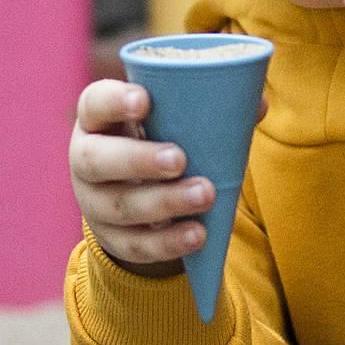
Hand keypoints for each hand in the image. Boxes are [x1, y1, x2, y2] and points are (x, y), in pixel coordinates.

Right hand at [69, 79, 212, 274]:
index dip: (113, 101)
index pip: (93, 104)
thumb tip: (257, 103)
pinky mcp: (113, 239)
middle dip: (138, 160)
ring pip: (120, 206)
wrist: (141, 196)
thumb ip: (210, 110)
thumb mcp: (174, 123)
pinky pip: (136, 244)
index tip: (144, 100)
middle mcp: (86, 160)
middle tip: (179, 159)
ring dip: (164, 202)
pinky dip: (169, 242)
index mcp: (98, 120)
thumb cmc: (160, 142)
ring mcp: (95, 203)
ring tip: (205, 195)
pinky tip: (197, 234)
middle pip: (95, 160)